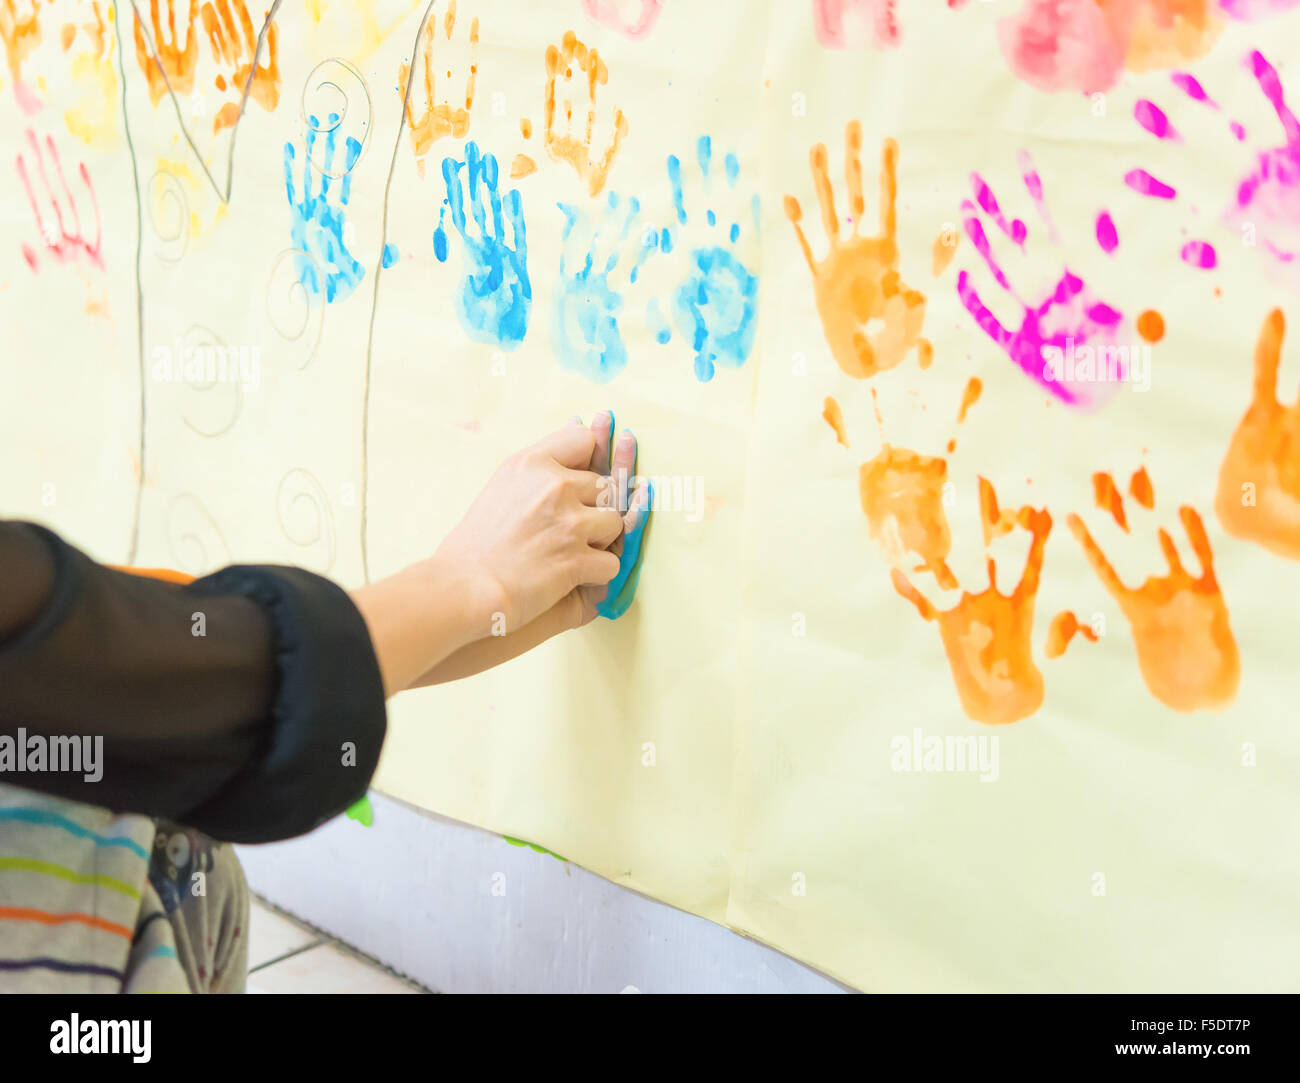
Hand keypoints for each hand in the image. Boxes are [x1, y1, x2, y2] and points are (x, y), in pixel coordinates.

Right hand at [433, 418, 623, 634]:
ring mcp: (568, 523)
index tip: (576, 485)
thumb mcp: (503, 485)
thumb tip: (577, 445)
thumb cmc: (479, 542)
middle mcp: (554, 486)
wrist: (464, 586)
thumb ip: (539, 470)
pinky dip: (596, 574)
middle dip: (592, 510)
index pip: (583, 440)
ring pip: (614, 523)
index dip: (586, 464)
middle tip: (566, 531)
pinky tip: (572, 576)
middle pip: (605, 487)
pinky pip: (610, 562)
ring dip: (599, 542)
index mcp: (532, 463)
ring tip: (570, 552)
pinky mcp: (576, 559)